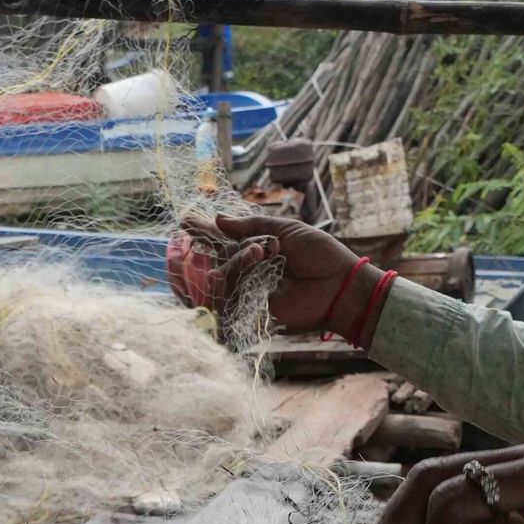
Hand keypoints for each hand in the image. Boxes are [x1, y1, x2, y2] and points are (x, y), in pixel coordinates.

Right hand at [167, 209, 364, 335]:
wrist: (338, 284)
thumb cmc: (319, 254)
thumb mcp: (286, 229)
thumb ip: (252, 226)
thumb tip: (218, 219)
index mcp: (260, 247)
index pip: (226, 238)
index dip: (206, 231)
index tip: (185, 221)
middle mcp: (252, 267)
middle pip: (220, 255)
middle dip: (213, 244)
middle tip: (204, 233)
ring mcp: (251, 286)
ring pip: (225, 271)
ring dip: (240, 258)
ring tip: (264, 252)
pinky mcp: (253, 304)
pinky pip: (233, 290)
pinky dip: (240, 273)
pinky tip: (254, 261)